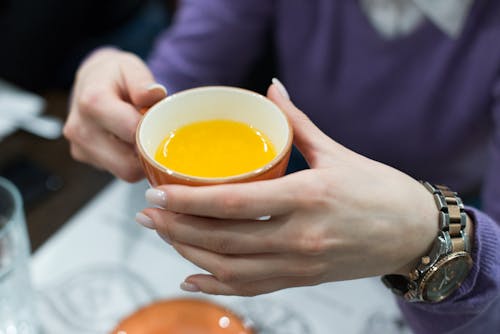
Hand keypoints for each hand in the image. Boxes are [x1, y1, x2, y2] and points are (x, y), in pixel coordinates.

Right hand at [64, 48, 166, 181]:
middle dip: (147, 152)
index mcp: (92, 102)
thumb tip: (155, 94)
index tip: (160, 122)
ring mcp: (79, 147)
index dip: (152, 130)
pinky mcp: (83, 157)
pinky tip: (129, 142)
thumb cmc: (114, 75)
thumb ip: (143, 81)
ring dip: (139, 159)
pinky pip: (116, 170)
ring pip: (124, 171)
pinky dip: (129, 161)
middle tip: (155, 134)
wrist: (91, 81)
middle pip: (127, 162)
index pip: (132, 132)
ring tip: (141, 136)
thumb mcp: (131, 67)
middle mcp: (80, 128)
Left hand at [137, 81, 438, 295]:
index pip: (234, 204)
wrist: (414, 232)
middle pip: (224, 240)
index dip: (189, 201)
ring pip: (232, 269)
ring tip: (164, 236)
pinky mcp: (304, 279)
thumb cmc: (380, 189)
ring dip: (190, 255)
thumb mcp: (337, 152)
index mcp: (308, 197)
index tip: (156, 193)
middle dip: (177, 228)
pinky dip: (218, 285)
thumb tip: (272, 89)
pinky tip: (192, 276)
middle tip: (148, 214)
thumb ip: (298, 122)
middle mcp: (301, 236)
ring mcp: (301, 263)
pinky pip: (253, 288)